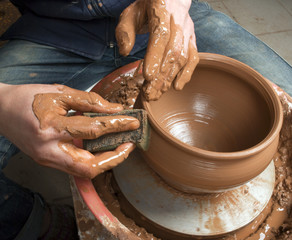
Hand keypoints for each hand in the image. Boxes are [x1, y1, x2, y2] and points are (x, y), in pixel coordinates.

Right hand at [0, 84, 138, 177]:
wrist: (0, 110)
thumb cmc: (28, 98)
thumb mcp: (60, 93)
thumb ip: (90, 101)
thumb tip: (115, 109)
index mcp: (50, 128)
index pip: (93, 130)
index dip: (116, 125)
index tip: (133, 122)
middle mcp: (49, 150)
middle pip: (89, 166)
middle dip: (114, 158)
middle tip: (129, 145)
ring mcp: (47, 159)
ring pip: (84, 170)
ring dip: (106, 161)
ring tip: (120, 146)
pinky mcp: (48, 161)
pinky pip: (76, 165)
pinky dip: (93, 158)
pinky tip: (102, 147)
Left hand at [116, 0, 198, 99]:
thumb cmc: (147, 8)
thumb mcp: (130, 13)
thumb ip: (125, 31)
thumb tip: (125, 52)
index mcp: (161, 9)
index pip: (160, 35)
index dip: (155, 57)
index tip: (147, 76)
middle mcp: (179, 20)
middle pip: (172, 51)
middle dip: (161, 75)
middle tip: (149, 93)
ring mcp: (188, 30)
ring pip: (183, 57)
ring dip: (170, 78)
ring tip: (157, 94)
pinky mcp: (192, 39)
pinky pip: (193, 58)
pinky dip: (186, 74)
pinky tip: (176, 87)